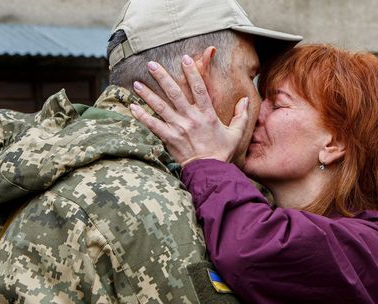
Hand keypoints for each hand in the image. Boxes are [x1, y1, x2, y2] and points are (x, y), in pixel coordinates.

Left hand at [129, 57, 249, 165]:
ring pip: (160, 106)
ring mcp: (179, 128)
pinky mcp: (169, 138)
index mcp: (207, 114)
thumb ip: (241, 115)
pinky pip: (153, 125)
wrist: (210, 171)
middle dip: (162, 77)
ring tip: (136, 83)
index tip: (184, 59)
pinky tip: (132, 107)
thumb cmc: (222, 153)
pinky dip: (142, 116)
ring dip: (148, 94)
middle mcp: (191, 118)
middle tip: (151, 64)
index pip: (198, 88)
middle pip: (174, 92)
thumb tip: (246, 100)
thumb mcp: (236, 133)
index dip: (192, 72)